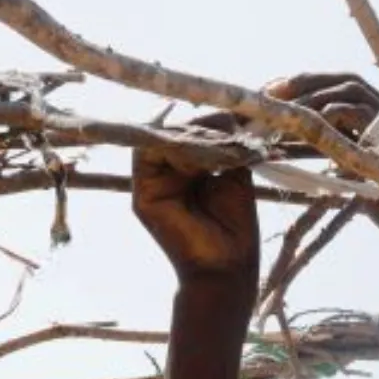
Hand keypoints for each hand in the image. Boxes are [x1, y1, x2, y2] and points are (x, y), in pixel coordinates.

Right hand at [132, 130, 258, 288]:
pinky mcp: (142, 197)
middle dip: (201, 126)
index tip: (236, 121)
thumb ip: (224, 143)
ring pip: (159, 137)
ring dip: (190, 136)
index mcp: (183, 166)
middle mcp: (162, 171)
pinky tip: (202, 161)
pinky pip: (148, 156)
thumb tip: (225, 113)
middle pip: (171, 128)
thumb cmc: (234, 224)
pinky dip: (175, 149)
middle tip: (230, 130)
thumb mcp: (233, 173)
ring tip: (218, 147)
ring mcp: (149, 183)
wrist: (229, 265)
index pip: (186, 128)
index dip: (208, 120)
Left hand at [264, 70, 378, 242]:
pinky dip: (327, 114)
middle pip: (345, 80)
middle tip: (272, 93)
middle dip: (306, 81)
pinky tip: (306, 126)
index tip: (276, 92)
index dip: (309, 84)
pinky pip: (356, 113)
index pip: (342, 87)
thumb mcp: (353, 174)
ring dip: (312, 96)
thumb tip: (289, 138)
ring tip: (283, 110)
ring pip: (350, 89)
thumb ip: (333, 151)